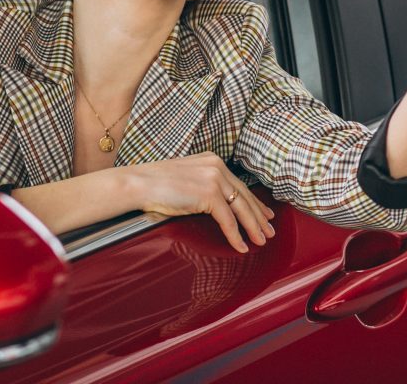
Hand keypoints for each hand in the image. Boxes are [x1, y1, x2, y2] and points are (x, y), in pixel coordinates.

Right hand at [124, 152, 275, 252]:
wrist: (137, 184)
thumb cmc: (155, 185)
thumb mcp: (186, 178)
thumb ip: (202, 185)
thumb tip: (215, 203)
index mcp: (212, 160)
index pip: (239, 184)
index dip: (253, 201)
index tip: (264, 213)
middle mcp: (217, 166)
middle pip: (244, 195)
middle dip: (259, 215)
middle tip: (269, 230)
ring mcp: (214, 179)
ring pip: (241, 208)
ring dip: (253, 227)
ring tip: (262, 240)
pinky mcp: (209, 194)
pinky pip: (228, 220)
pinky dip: (236, 235)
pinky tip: (241, 246)